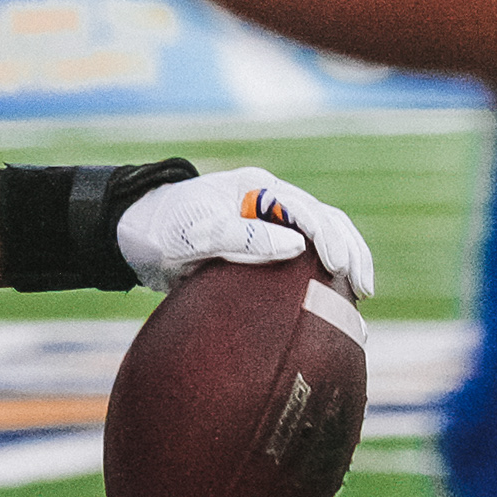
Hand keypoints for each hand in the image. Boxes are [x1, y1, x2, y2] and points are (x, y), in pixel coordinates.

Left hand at [115, 166, 375, 298]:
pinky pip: (303, 259)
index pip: (304, 208)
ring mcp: (270, 223)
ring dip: (345, 261)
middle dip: (348, 250)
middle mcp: (268, 202)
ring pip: (322, 237)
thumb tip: (295, 246)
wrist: (134, 236)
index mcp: (254, 189)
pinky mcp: (266, 246)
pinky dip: (322, 278)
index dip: (326, 236)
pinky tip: (336, 307)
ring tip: (360, 297)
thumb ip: (238, 237)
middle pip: (325, 219)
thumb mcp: (192, 235)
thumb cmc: (160, 231)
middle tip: (361, 287)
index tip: (337, 267)